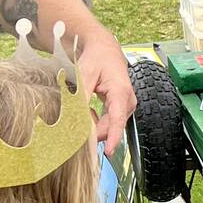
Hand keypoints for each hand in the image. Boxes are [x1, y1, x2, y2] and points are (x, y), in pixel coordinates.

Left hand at [79, 36, 137, 152]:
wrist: (105, 51)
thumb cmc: (97, 59)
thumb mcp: (85, 74)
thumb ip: (81, 96)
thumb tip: (76, 118)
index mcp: (120, 92)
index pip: (117, 119)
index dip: (113, 137)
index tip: (109, 151)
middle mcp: (127, 101)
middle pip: (112, 126)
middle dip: (95, 133)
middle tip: (75, 132)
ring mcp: (126, 106)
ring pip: (110, 126)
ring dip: (94, 126)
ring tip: (81, 113)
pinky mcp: (122, 109)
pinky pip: (110, 123)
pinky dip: (97, 122)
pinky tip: (89, 112)